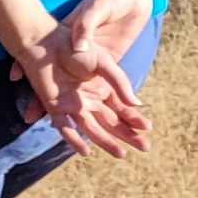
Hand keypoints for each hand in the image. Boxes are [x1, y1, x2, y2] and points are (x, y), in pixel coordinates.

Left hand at [15, 14, 151, 162]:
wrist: (49, 44)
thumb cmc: (76, 49)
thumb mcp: (104, 63)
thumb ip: (119, 82)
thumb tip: (136, 103)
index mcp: (102, 90)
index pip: (122, 110)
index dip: (134, 120)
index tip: (148, 129)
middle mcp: (89, 101)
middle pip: (111, 123)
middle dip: (127, 135)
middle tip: (144, 148)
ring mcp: (73, 105)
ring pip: (92, 129)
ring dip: (106, 142)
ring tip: (121, 154)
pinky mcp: (55, 107)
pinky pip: (65, 127)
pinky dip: (74, 139)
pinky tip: (85, 151)